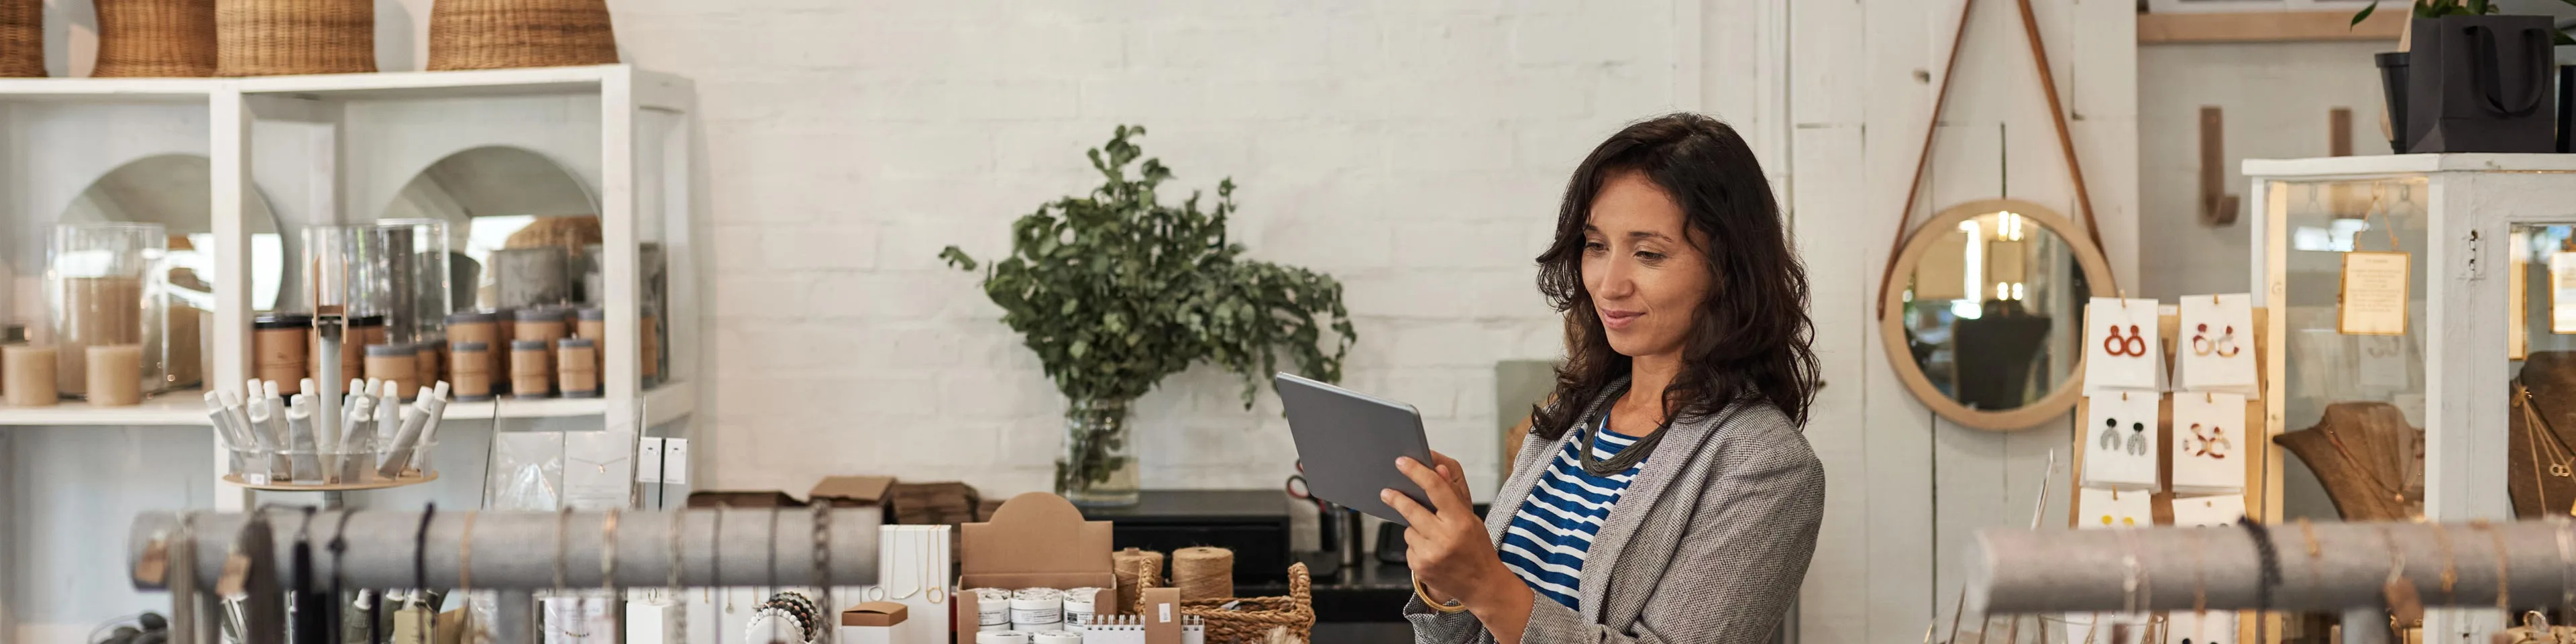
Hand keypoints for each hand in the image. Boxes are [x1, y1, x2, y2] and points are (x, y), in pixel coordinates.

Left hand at [1384, 453, 1503, 605]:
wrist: (1482, 586)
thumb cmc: (1477, 548)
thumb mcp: (1472, 519)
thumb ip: (1453, 496)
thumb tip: (1438, 470)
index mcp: (1460, 521)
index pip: (1435, 488)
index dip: (1416, 472)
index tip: (1402, 462)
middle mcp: (1444, 538)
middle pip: (1411, 509)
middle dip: (1396, 498)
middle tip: (1386, 492)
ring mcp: (1430, 555)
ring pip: (1409, 530)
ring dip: (1415, 528)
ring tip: (1433, 538)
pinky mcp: (1420, 567)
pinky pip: (1409, 547)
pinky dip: (1416, 546)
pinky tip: (1431, 552)